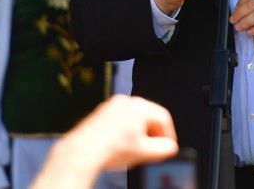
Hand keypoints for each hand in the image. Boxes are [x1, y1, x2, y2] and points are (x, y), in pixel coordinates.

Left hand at [31, 95, 178, 188]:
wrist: (83, 150)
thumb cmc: (111, 149)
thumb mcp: (144, 153)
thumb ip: (163, 149)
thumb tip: (170, 147)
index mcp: (140, 106)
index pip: (164, 118)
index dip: (168, 134)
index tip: (167, 146)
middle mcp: (126, 101)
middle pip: (148, 116)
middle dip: (153, 134)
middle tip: (152, 149)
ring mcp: (112, 105)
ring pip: (134, 117)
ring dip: (138, 132)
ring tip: (135, 148)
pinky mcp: (101, 112)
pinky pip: (120, 119)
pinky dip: (124, 131)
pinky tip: (120, 145)